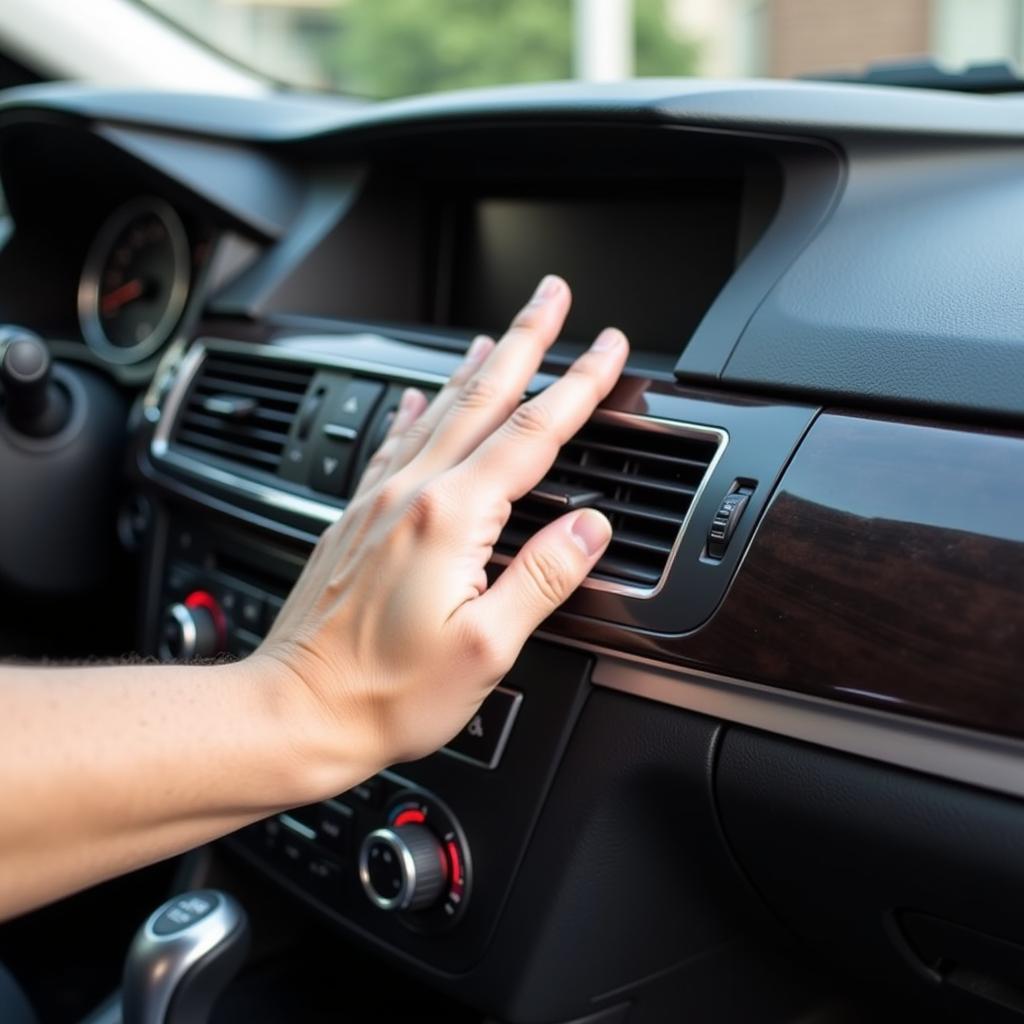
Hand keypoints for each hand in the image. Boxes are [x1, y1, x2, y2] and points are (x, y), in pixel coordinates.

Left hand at [257, 275, 627, 791]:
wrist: (297, 709)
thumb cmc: (385, 691)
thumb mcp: (485, 646)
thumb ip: (542, 576)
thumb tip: (589, 527)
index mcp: (450, 518)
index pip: (532, 433)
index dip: (579, 385)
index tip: (609, 350)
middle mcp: (410, 493)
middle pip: (483, 397)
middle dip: (527, 340)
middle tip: (554, 296)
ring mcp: (379, 500)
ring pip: (438, 409)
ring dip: (476, 364)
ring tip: (501, 331)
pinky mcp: (358, 518)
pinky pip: (393, 440)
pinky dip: (415, 407)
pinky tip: (417, 393)